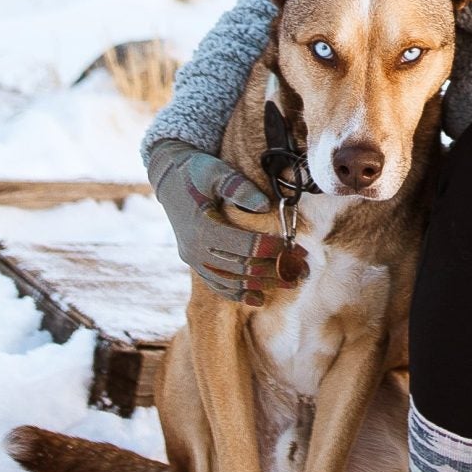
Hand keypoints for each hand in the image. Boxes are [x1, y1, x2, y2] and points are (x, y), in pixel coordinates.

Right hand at [147, 140, 286, 304]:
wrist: (168, 179)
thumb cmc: (196, 172)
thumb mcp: (216, 172)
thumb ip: (238, 187)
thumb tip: (264, 205)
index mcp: (203, 228)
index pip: (246, 247)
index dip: (274, 250)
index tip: (297, 250)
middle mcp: (196, 250)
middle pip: (243, 268)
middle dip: (276, 270)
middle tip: (304, 271)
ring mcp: (194, 260)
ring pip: (233, 281)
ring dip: (264, 284)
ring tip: (292, 283)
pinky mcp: (194, 263)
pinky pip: (217, 285)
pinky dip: (238, 293)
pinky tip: (259, 299)